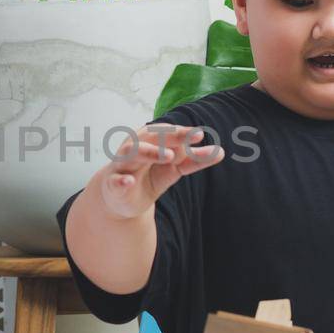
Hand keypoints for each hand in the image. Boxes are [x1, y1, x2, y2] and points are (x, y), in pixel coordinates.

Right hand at [96, 124, 224, 219]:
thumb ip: (194, 161)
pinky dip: (121, 181)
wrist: (121, 200)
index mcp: (149, 140)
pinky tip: (129, 182)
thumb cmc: (148, 177)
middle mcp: (134, 148)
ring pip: (131, 152)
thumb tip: (220, 152)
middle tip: (191, 137)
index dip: (182, 132)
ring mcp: (122, 165)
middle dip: (170, 135)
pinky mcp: (113, 185)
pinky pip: (115, 181)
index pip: (166, 132)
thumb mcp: (173, 170)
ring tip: (169, 156)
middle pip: (150, 136)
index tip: (200, 134)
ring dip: (149, 152)